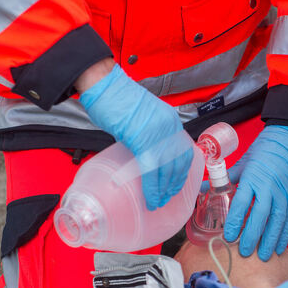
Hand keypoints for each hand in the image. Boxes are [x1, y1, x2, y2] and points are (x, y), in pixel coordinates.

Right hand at [79, 63, 192, 210]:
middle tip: (169, 196)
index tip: (177, 182)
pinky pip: (151, 171)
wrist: (104, 85)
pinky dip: (151, 188)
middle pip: (179, 162)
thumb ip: (148, 133)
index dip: (182, 170)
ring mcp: (158, 135)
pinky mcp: (143, 142)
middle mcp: (169, 128)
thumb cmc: (116, 98)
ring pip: (167, 170)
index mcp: (170, 120)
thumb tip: (145, 151)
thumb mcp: (142, 116)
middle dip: (174, 182)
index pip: (183, 150)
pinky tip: (150, 198)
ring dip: (163, 189)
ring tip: (158, 202)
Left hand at [223, 125, 287, 260]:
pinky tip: (278, 247)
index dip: (235, 222)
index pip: (242, 203)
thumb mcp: (243, 162)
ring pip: (277, 221)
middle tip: (244, 252)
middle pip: (260, 216)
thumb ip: (225, 178)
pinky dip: (284, 235)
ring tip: (263, 256)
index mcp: (253, 177)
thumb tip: (202, 188)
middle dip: (252, 236)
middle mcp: (270, 187)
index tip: (228, 236)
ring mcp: (284, 193)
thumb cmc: (265, 150)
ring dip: (270, 240)